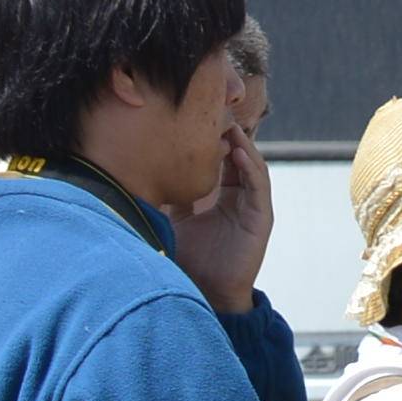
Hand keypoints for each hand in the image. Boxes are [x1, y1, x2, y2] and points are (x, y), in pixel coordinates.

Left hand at [165, 110, 273, 312]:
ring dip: (243, 144)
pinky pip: (259, 185)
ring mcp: (251, 206)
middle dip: (227, 132)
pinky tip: (240, 151)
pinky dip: (252, 166)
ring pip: (251, 165)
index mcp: (218, 195)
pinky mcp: (261, 217)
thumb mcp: (172, 216)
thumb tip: (140, 168)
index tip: (192, 116)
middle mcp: (237, 196)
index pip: (218, 157)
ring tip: (229, 124)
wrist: (206, 291)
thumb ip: (167, 193)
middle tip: (213, 109)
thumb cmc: (189, 258)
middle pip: (236, 155)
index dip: (209, 137)